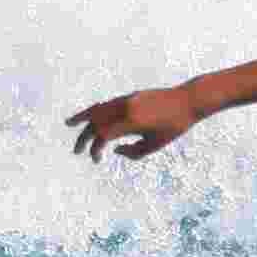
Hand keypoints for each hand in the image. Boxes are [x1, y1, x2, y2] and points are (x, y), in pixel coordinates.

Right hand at [69, 85, 198, 160]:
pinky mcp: (130, 96)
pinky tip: (91, 116)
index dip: (95, 149)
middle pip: (96, 122)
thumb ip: (132, 152)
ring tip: (69, 123)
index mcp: (130, 122)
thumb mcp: (154, 145)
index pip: (102, 135)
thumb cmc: (174, 127)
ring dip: (83, 118)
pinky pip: (108, 104)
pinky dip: (96, 110)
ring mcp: (126, 100)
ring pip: (98, 108)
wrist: (187, 101)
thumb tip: (114, 150)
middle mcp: (124, 108)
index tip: (96, 160)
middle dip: (84, 138)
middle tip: (77, 151)